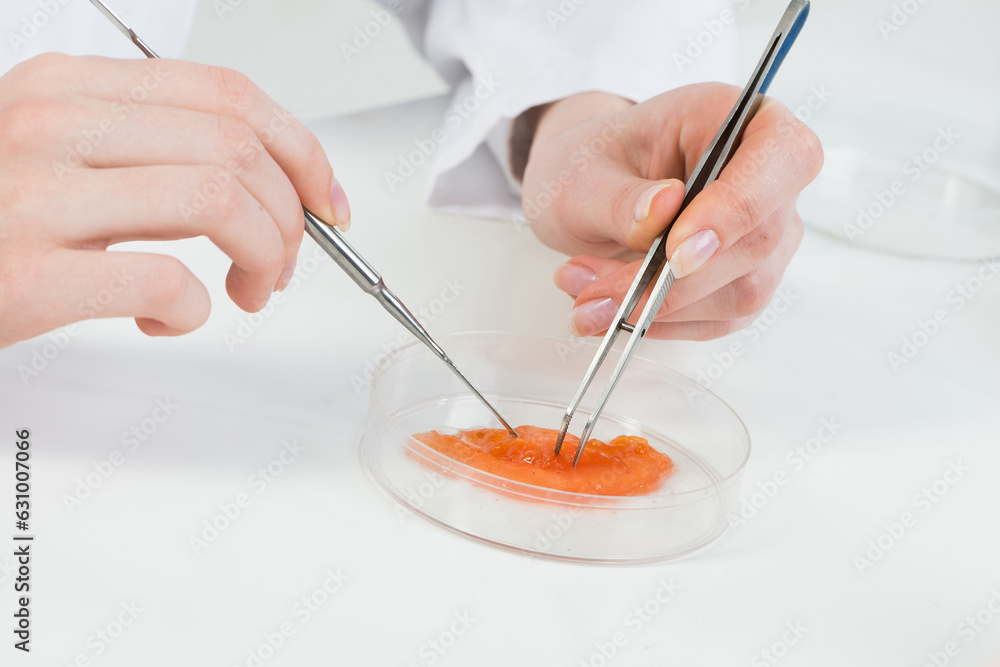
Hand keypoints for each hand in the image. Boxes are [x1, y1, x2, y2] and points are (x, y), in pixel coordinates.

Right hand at [0, 53, 350, 348]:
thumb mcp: (59, 152)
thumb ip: (150, 152)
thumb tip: (266, 184)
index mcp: (70, 87)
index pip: (229, 95)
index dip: (302, 151)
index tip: (325, 201)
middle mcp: (53, 124)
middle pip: (237, 149)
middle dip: (290, 219)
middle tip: (281, 264)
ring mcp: (35, 196)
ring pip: (219, 199)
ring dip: (263, 257)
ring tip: (246, 291)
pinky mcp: (25, 275)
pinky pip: (164, 280)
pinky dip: (193, 311)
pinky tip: (167, 319)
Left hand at [520, 85, 821, 339]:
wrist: (585, 191)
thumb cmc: (594, 163)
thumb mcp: (584, 171)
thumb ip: (621, 196)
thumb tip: (663, 208)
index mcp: (743, 120)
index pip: (784, 157)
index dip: (737, 209)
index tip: (677, 252)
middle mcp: (770, 180)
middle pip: (759, 241)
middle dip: (671, 279)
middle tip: (592, 287)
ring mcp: (766, 237)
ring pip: (741, 293)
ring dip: (657, 307)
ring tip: (584, 294)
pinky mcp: (744, 283)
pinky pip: (715, 320)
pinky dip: (657, 323)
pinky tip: (609, 309)